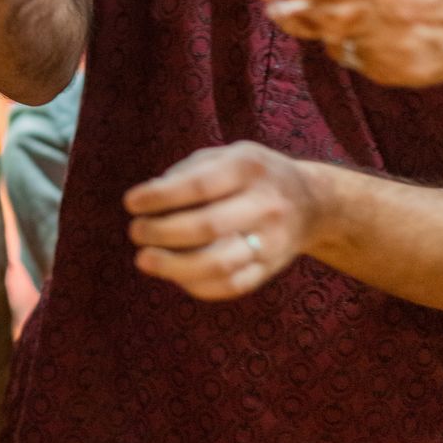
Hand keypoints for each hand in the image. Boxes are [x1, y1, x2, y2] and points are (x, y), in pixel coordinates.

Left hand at [124, 142, 320, 299]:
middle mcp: (265, 204)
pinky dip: (195, 284)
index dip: (160, 198)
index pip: (200, 186)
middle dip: (162, 232)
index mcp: (249, 167)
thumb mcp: (226, 156)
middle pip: (208, 226)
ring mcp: (272, 241)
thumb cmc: (250, 176)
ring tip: (144, 260)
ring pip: (220, 264)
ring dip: (174, 267)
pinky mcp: (270, 269)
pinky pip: (230, 286)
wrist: (311, 202)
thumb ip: (187, 172)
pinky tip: (173, 275)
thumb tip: (147, 200)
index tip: (131, 203)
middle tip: (136, 232)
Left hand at [254, 0, 442, 86]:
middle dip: (288, 14)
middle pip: (316, 19)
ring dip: (323, 32)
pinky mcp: (395, 73)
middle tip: (272, 9)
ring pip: (334, 43)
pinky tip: (365, 35)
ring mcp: (388, 48)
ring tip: (325, 18)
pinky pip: (357, 61)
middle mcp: (383, 15)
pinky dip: (352, 49)